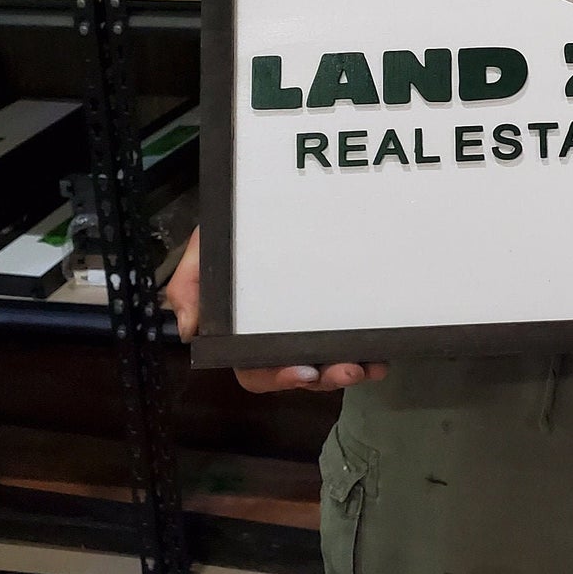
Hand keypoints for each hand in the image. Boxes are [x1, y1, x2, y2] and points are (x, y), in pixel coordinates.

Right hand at [166, 227, 389, 392]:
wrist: (265, 195)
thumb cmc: (234, 227)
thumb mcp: (205, 249)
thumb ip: (189, 284)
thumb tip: (189, 329)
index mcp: (246, 332)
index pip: (256, 369)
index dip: (278, 377)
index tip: (302, 372)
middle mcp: (280, 335)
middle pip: (301, 374)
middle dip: (325, 379)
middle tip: (348, 369)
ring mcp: (311, 325)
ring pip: (330, 363)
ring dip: (350, 370)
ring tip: (369, 365)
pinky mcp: (339, 309)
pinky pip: (353, 339)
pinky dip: (369, 350)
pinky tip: (383, 352)